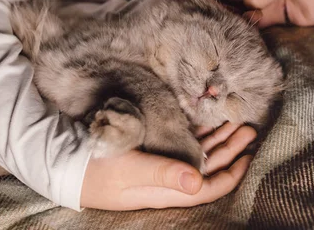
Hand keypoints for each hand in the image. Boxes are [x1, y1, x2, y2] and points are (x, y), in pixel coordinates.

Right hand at [80, 122, 255, 209]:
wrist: (65, 162)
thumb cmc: (96, 169)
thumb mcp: (130, 172)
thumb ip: (164, 175)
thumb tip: (199, 183)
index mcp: (167, 190)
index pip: (208, 187)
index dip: (232, 173)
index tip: (248, 155)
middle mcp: (167, 179)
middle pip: (207, 166)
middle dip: (230, 148)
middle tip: (248, 127)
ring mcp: (159, 165)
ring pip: (197, 153)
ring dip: (216, 138)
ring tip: (235, 122)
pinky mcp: (149, 151)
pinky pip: (180, 143)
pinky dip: (196, 133)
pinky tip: (206, 122)